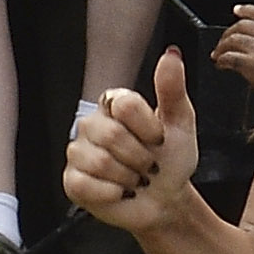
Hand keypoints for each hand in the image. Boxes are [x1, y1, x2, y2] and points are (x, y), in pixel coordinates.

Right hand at [59, 52, 201, 234]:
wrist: (166, 199)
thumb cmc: (171, 159)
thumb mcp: (180, 122)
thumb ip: (172, 89)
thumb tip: (171, 55)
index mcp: (114, 104)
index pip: (124, 105)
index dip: (148, 128)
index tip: (160, 139)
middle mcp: (92, 125)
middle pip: (111, 135)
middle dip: (141, 157)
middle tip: (149, 165)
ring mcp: (79, 152)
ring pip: (100, 162)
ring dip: (129, 178)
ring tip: (135, 179)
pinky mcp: (72, 181)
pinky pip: (87, 185)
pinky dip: (112, 194)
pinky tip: (120, 192)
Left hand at [208, 3, 253, 99]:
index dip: (247, 11)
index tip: (237, 11)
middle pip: (242, 25)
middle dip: (229, 32)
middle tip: (223, 42)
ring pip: (233, 39)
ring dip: (222, 46)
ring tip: (217, 54)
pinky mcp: (253, 63)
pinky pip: (230, 57)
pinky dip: (222, 60)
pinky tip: (221, 65)